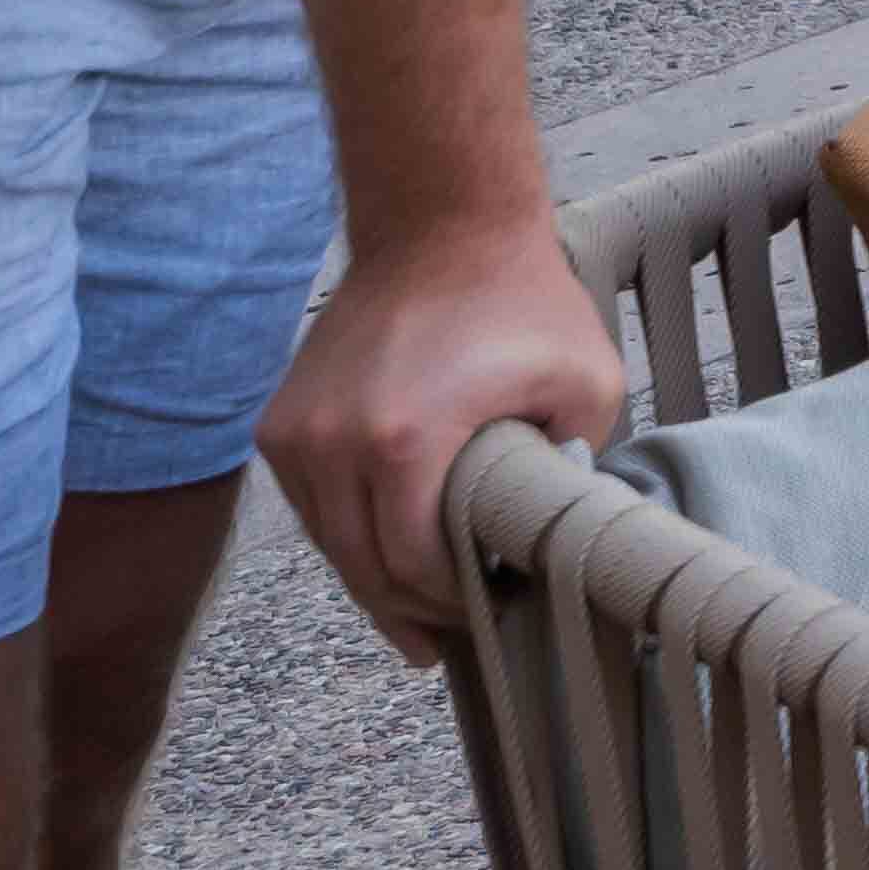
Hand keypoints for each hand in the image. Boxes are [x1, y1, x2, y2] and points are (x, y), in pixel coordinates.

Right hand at [266, 213, 629, 659]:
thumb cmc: (522, 302)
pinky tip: (385, 553)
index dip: (453, 607)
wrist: (441, 226)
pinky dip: (348, 532)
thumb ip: (575, 467)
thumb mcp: (588, 384)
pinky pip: (312, 505)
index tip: (492, 614)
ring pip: (329, 543)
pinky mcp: (280, 423)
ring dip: (373, 578)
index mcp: (402, 443)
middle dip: (409, 612)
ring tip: (418, 612)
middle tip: (448, 643)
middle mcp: (331, 445)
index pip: (413, 568)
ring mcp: (295, 435)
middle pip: (362, 569)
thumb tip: (559, 535)